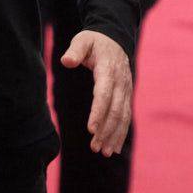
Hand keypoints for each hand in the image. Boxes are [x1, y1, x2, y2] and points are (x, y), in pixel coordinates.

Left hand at [57, 30, 133, 154]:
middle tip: (95, 147)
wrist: (116, 39)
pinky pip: (126, 116)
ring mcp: (126, 90)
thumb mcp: (83, 40)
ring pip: (123, 116)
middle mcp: (121, 83)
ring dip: (115, 135)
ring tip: (105, 153)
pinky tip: (115, 148)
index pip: (104, 94)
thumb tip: (66, 61)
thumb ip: (75, 50)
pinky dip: (121, 132)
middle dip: (106, 130)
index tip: (90, 130)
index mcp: (108, 70)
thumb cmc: (95, 42)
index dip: (98, 112)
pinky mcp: (126, 96)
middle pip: (115, 110)